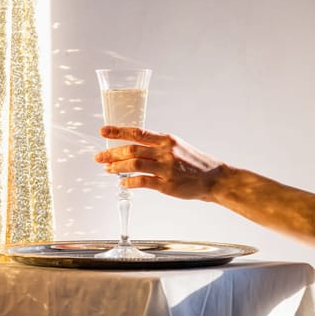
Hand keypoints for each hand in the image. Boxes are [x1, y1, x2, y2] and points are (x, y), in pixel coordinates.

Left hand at [94, 126, 225, 200]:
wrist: (215, 179)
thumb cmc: (194, 163)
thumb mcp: (176, 146)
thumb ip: (155, 145)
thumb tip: (132, 147)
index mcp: (166, 139)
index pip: (138, 132)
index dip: (118, 131)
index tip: (103, 131)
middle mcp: (165, 151)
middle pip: (131, 149)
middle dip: (111, 153)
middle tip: (99, 157)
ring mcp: (166, 168)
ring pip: (134, 164)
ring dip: (117, 167)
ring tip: (107, 169)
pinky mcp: (167, 185)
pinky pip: (142, 182)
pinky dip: (129, 182)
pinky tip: (122, 183)